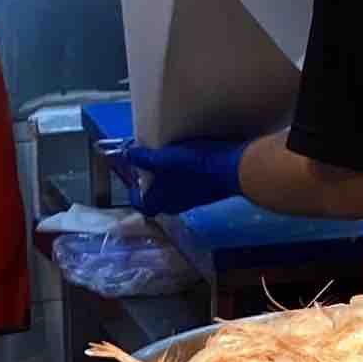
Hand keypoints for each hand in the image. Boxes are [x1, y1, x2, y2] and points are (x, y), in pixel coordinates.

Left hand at [108, 133, 246, 215]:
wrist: (235, 170)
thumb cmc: (197, 166)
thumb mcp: (168, 158)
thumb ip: (147, 158)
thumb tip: (128, 155)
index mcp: (165, 200)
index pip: (144, 206)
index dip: (135, 196)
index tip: (132, 184)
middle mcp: (179, 204)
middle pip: (160, 201)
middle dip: (152, 187)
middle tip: (149, 170)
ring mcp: (196, 199)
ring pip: (176, 195)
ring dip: (169, 183)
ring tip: (167, 163)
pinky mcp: (210, 191)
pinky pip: (191, 187)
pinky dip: (185, 178)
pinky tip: (189, 162)